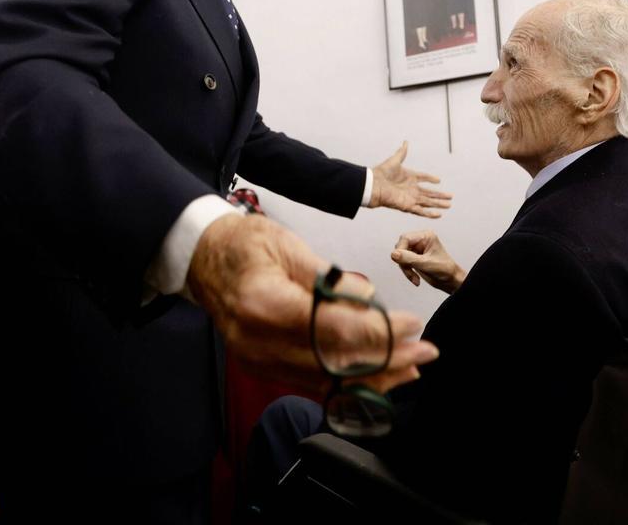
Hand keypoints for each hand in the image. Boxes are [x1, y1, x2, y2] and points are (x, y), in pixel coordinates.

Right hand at [187, 214, 438, 393]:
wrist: (202, 260)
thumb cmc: (243, 245)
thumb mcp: (287, 245)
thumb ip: (329, 276)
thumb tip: (368, 295)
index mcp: (263, 304)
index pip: (331, 328)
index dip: (377, 331)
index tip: (411, 324)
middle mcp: (258, 342)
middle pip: (333, 361)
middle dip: (386, 360)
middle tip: (425, 351)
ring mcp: (259, 361)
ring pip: (326, 380)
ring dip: (374, 378)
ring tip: (411, 369)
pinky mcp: (264, 368)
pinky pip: (312, 383)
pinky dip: (348, 383)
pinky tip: (378, 379)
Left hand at [369, 142, 451, 217]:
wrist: (374, 184)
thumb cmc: (382, 172)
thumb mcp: (395, 160)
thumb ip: (402, 152)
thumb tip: (405, 142)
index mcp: (409, 178)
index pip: (423, 178)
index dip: (430, 179)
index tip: (438, 180)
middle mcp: (411, 189)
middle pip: (429, 193)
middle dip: (440, 196)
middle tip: (450, 197)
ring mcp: (410, 198)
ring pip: (428, 202)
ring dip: (438, 204)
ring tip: (449, 205)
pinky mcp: (408, 206)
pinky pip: (421, 211)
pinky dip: (430, 213)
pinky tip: (439, 214)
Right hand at [391, 230, 464, 293]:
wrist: (450, 281)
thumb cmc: (444, 270)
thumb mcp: (426, 264)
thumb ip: (409, 259)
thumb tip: (393, 254)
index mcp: (426, 236)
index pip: (405, 238)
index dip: (400, 250)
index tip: (399, 261)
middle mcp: (420, 240)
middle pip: (401, 247)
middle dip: (404, 262)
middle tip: (411, 272)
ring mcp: (417, 249)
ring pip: (400, 256)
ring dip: (405, 269)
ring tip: (415, 279)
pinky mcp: (414, 258)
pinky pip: (403, 263)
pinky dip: (407, 272)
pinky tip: (415, 279)